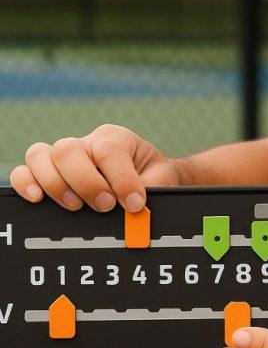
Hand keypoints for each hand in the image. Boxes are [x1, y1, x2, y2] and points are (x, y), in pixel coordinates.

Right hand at [10, 124, 177, 212]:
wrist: (149, 177)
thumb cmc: (153, 176)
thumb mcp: (162, 179)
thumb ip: (154, 190)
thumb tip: (136, 210)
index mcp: (116, 138)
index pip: (109, 150)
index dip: (121, 179)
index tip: (134, 203)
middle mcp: (86, 143)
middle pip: (67, 150)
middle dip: (85, 182)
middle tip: (105, 205)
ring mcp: (64, 157)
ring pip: (40, 156)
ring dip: (55, 184)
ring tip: (76, 206)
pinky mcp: (49, 173)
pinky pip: (25, 172)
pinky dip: (26, 184)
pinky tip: (38, 199)